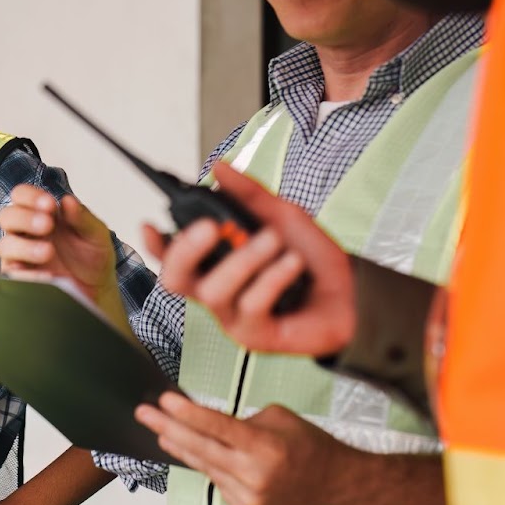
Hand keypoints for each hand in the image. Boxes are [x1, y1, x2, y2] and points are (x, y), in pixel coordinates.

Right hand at [0, 185, 119, 310]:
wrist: (97, 288)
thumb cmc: (92, 256)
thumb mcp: (96, 233)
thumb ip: (82, 217)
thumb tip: (68, 200)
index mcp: (42, 214)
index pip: (21, 195)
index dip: (30, 196)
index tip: (49, 204)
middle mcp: (27, 232)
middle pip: (7, 216)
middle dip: (25, 218)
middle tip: (47, 224)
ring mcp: (22, 255)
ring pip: (5, 245)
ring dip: (24, 246)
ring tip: (48, 251)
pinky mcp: (22, 278)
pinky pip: (13, 274)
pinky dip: (26, 273)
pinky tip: (46, 273)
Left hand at [135, 393, 360, 504]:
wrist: (336, 486)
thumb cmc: (310, 445)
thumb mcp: (279, 418)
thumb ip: (242, 421)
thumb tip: (209, 425)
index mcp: (264, 446)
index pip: (215, 426)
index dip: (186, 413)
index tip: (163, 400)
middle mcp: (254, 475)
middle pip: (200, 449)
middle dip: (168, 428)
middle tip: (144, 414)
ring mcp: (248, 498)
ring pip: (205, 467)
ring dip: (182, 448)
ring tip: (161, 431)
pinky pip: (219, 484)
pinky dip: (210, 467)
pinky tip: (200, 454)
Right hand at [143, 162, 354, 358]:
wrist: (353, 293)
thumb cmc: (313, 260)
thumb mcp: (282, 216)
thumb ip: (249, 194)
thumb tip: (219, 167)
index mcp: (216, 264)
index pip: (173, 258)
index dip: (156, 245)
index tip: (150, 225)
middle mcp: (218, 292)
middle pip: (176, 280)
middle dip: (185, 251)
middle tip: (211, 227)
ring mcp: (233, 317)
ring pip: (215, 291)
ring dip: (245, 259)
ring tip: (274, 241)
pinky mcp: (255, 336)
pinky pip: (250, 306)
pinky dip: (273, 278)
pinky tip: (293, 265)